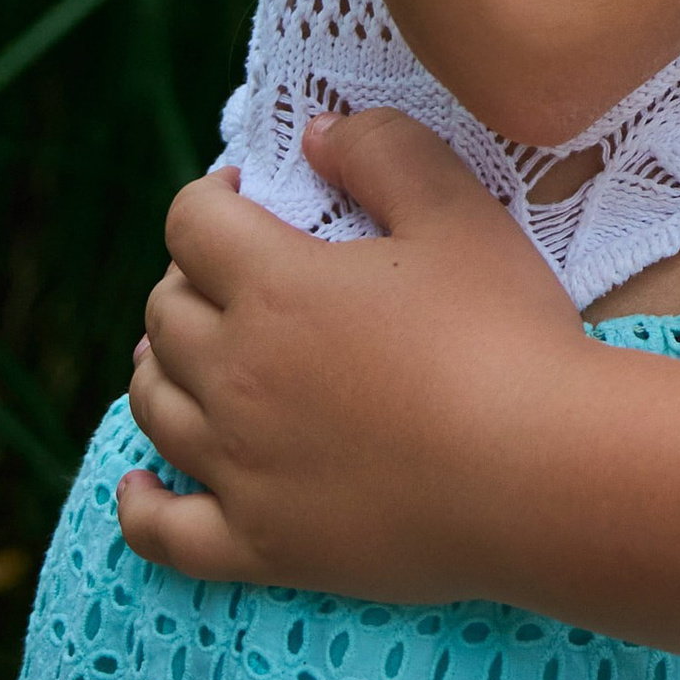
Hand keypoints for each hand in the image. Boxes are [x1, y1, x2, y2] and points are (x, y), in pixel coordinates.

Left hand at [119, 111, 584, 598]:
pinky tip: (139, 484)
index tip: (245, 194)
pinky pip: (163, 531)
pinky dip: (139, 503)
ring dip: (159, 366)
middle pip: (163, 314)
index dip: (209, 196)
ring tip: (190, 351)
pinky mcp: (260, 545)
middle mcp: (235, 377)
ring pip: (152, 407)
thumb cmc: (504, 333)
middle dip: (188, 278)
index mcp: (275, 288)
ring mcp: (239, 469)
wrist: (541, 473)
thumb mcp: (458, 210)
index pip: (192, 224)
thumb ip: (384, 150)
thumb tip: (316, 134)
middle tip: (234, 271)